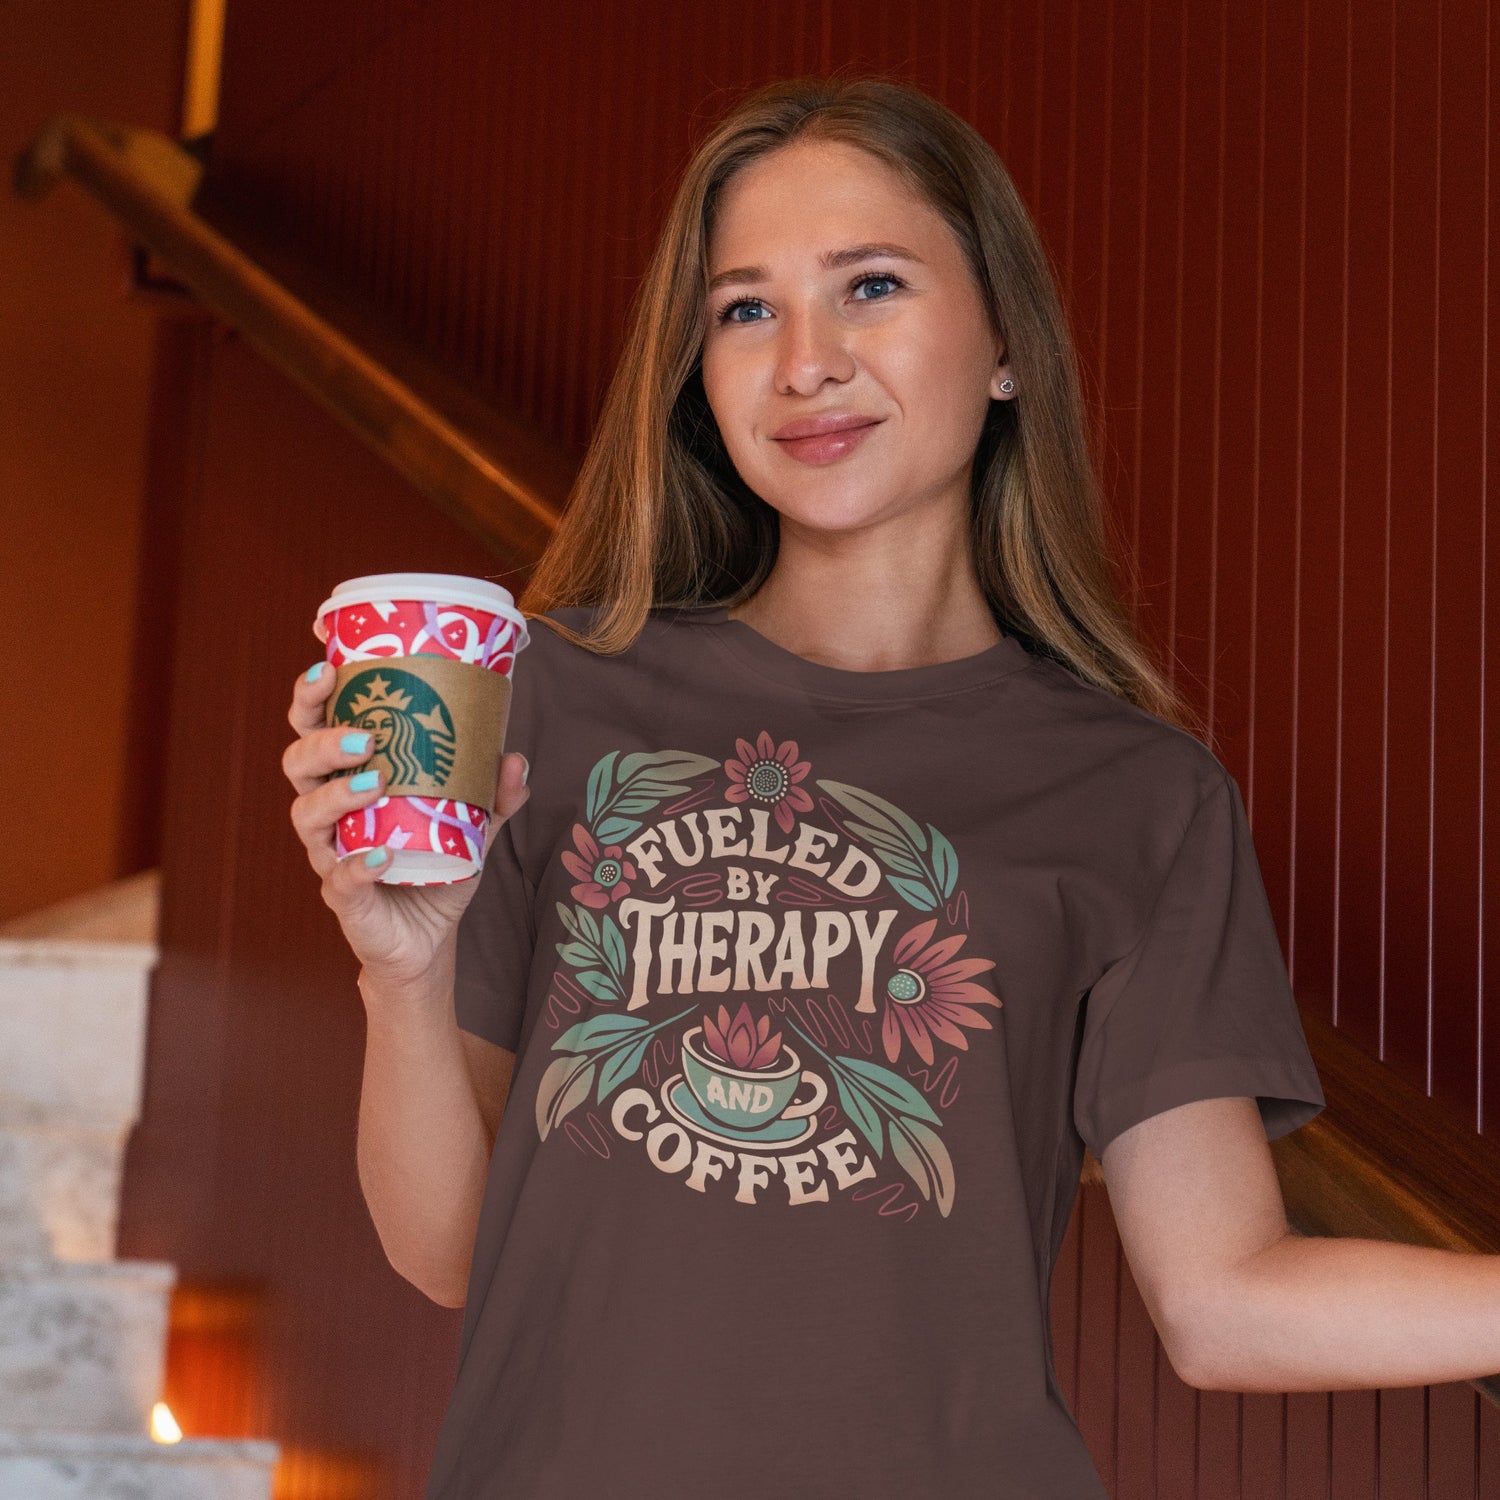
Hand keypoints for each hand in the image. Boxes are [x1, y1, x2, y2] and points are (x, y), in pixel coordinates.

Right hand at [282, 660, 530, 987]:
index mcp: (348, 780)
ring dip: (337, 794)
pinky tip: (382, 855)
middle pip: (298, 764)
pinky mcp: (343, 898)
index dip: (310, 697)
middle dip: (321, 742)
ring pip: (307, 815)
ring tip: (375, 783)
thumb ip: (493, 794)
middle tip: (363, 735)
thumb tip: (515, 759)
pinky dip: (358, 864)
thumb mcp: (472, 826)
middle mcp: (329, 813)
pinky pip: (339, 879)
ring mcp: (330, 854)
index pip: (314, 728)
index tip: (326, 666)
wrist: (427, 940)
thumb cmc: (435, 867)